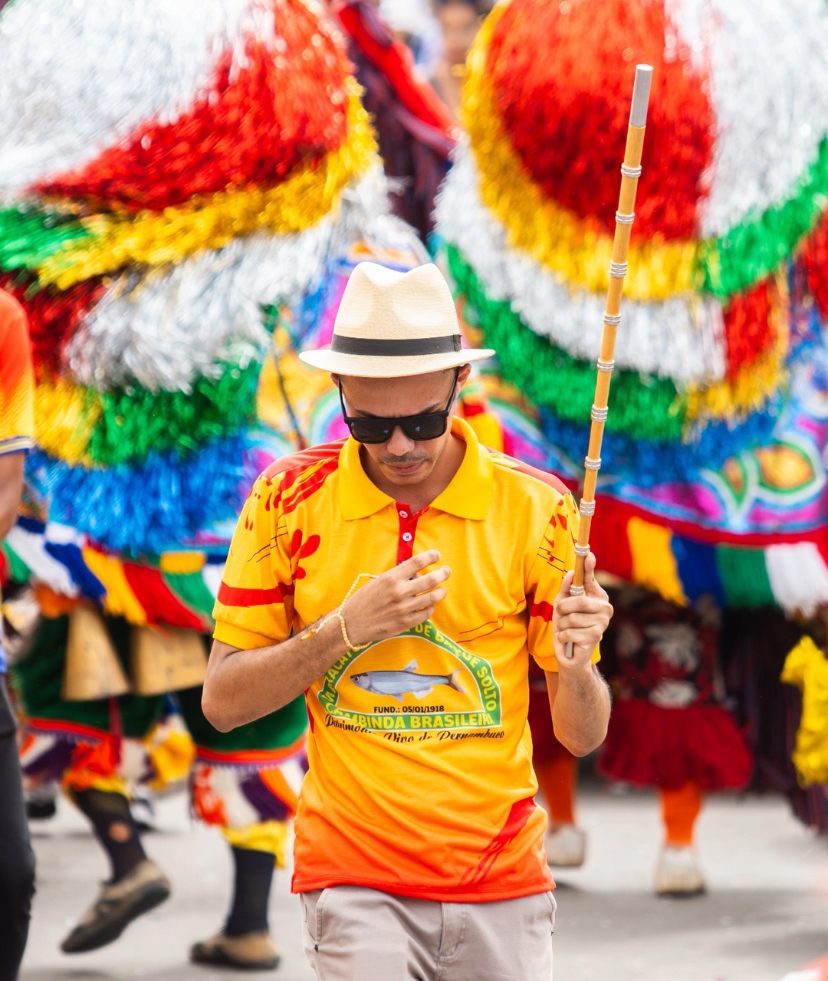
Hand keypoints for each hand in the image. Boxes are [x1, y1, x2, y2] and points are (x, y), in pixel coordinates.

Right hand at [342, 550, 450, 646]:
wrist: (351, 624)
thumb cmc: (363, 600)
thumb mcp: (378, 581)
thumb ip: (397, 576)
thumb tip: (416, 573)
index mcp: (391, 577)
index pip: (418, 562)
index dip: (431, 556)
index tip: (437, 555)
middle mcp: (400, 591)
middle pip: (431, 579)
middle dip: (443, 573)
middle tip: (446, 571)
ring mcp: (404, 608)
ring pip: (433, 597)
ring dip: (441, 592)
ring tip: (442, 590)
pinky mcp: (406, 622)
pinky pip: (427, 613)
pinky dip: (430, 608)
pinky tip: (428, 606)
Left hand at [552, 553, 612, 671]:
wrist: (571, 654)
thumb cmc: (567, 626)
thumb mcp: (562, 605)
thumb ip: (566, 589)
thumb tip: (570, 572)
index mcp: (597, 597)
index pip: (591, 579)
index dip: (588, 567)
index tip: (587, 553)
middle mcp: (604, 609)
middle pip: (579, 601)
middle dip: (563, 608)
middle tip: (561, 614)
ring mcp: (602, 624)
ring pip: (571, 618)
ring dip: (562, 625)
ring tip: (566, 629)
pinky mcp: (595, 638)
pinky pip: (569, 632)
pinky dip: (563, 637)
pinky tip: (568, 640)